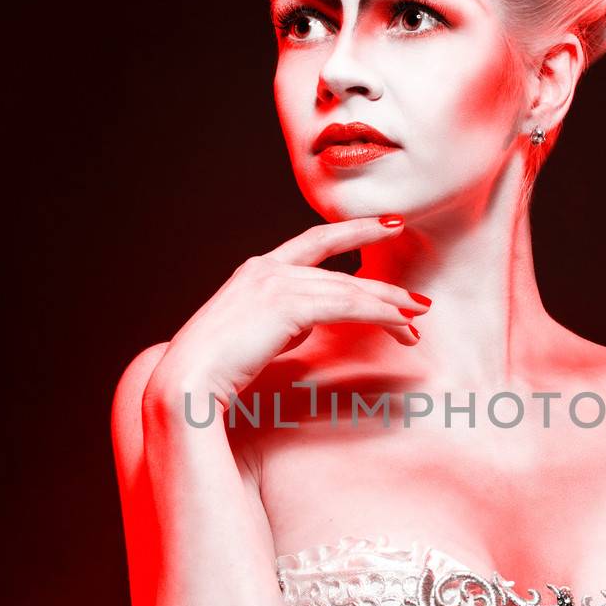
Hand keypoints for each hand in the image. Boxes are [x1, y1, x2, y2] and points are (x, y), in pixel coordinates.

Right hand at [143, 215, 431, 416]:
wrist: (188, 382)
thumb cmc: (215, 369)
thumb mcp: (253, 334)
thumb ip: (281, 321)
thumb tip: (306, 323)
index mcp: (258, 271)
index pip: (315, 241)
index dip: (353, 230)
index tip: (386, 224)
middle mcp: (268, 268)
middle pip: (340, 267)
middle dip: (384, 281)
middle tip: (417, 296)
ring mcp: (276, 283)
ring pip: (348, 289)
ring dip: (388, 306)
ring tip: (416, 320)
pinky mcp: (288, 305)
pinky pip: (347, 306)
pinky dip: (379, 315)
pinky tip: (400, 325)